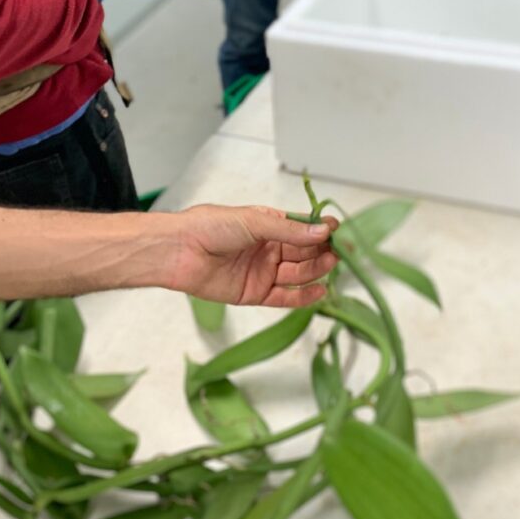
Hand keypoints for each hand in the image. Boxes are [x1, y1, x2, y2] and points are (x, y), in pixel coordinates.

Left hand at [166, 205, 337, 307]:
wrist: (179, 250)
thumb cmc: (211, 226)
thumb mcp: (254, 221)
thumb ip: (289, 231)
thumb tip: (322, 232)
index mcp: (267, 225)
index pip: (301, 228)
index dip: (320, 230)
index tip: (338, 230)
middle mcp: (267, 248)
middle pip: (303, 252)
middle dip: (322, 251)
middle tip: (340, 250)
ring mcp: (262, 271)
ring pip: (297, 273)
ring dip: (316, 269)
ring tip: (331, 263)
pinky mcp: (254, 293)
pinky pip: (284, 297)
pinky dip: (303, 296)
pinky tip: (320, 290)